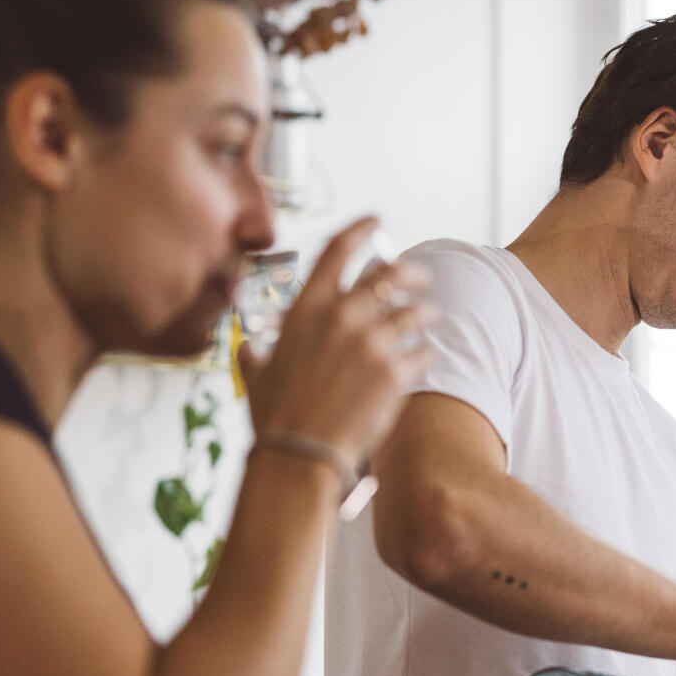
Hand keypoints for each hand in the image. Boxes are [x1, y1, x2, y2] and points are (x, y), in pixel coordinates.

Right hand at [239, 217, 434, 470]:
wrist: (298, 455)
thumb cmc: (273, 417)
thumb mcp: (254, 375)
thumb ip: (253, 352)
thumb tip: (245, 347)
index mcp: (307, 307)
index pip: (339, 249)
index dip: (362, 228)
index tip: (378, 220)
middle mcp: (342, 315)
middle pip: (389, 274)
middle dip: (410, 271)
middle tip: (420, 278)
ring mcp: (371, 342)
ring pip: (414, 311)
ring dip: (425, 312)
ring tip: (430, 317)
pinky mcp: (394, 372)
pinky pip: (422, 352)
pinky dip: (424, 354)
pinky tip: (424, 359)